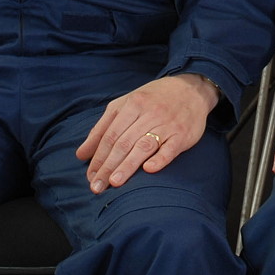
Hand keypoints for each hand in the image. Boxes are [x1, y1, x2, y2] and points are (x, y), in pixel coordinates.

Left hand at [75, 73, 218, 193]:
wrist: (192, 89)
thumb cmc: (154, 99)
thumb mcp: (126, 105)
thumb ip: (103, 127)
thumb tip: (81, 154)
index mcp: (133, 104)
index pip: (111, 134)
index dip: (98, 156)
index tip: (90, 175)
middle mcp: (149, 113)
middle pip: (124, 142)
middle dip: (108, 166)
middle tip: (97, 186)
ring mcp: (167, 124)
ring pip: (144, 145)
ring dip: (128, 165)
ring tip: (115, 182)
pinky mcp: (183, 134)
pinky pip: (170, 148)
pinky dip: (160, 159)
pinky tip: (148, 170)